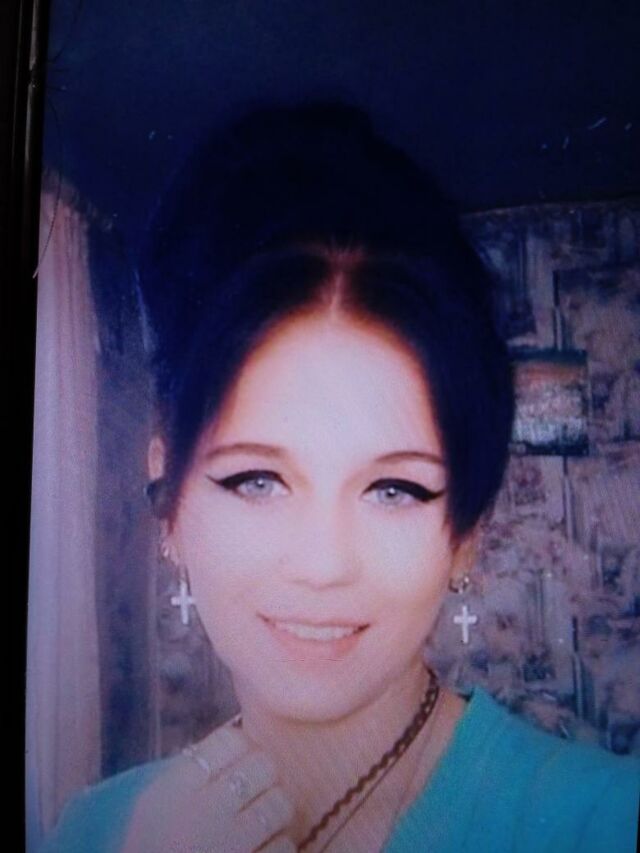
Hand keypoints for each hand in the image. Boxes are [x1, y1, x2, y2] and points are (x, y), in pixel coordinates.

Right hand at [121, 723, 295, 852]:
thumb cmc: (146, 847)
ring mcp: (232, 844)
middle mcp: (207, 810)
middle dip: (263, 775)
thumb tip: (229, 746)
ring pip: (279, 804)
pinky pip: (284, 846)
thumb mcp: (152, 805)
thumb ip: (186, 774)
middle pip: (262, 766)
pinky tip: (264, 848)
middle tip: (257, 787)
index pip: (230, 741)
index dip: (240, 746)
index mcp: (176, 788)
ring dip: (276, 809)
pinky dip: (278, 845)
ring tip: (265, 818)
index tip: (238, 758)